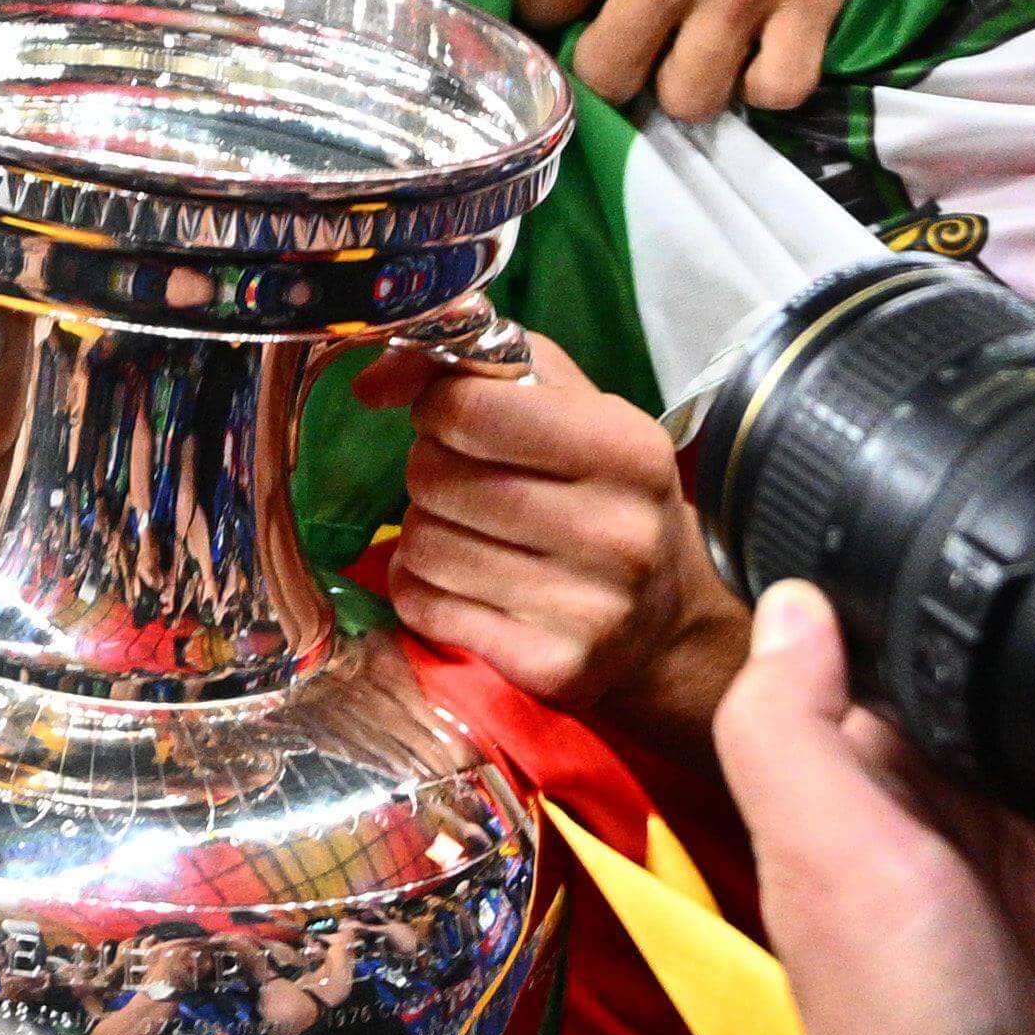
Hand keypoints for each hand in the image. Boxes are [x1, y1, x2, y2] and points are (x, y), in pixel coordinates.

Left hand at [364, 330, 746, 748]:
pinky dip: (422, 586)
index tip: (453, 419)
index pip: (470, 409)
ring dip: (424, 530)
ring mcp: (589, 609)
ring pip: (423, 544)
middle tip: (463, 479)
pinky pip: (423, 607)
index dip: (438, 407)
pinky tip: (463, 581)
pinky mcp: (551, 667)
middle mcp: (618, 531)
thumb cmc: (601, 489)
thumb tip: (369, 381)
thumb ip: (472, 366)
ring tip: (468, 530)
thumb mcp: (566, 404)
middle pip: (436, 477)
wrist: (665, 618)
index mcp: (628, 449)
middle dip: (429, 469)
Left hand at [715, 583, 1034, 1034]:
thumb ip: (786, 725)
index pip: (909, 668)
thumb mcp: (822, 846)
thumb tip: (790, 596)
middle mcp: (940, 820)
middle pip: (1011, 714)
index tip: (1014, 577)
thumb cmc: (889, 1005)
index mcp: (866, 785)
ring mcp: (1017, 872)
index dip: (950, 624)